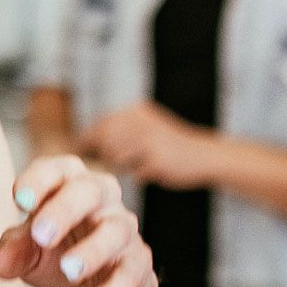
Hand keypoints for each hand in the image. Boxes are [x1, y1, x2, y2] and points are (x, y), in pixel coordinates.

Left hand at [0, 154, 156, 286]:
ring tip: (69, 270)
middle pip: (90, 190)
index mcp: (69, 183)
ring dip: (92, 250)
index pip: (58, 170)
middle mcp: (101, 199)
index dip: (39, 180)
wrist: (93, 286)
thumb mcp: (28, 250)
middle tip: (41, 235)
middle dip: (65, 210)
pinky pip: (130, 274)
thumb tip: (1, 262)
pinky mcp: (138, 264)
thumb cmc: (54, 252)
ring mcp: (124, 230)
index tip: (19, 200)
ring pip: (115, 231)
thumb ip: (13, 251)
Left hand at [79, 102, 216, 188]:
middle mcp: (142, 122)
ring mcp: (149, 140)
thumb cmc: (169, 146)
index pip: (102, 124)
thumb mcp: (146, 128)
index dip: (88, 139)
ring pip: (116, 156)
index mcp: (137, 112)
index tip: (81, 151)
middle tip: (99, 164)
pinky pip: (134, 172)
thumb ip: (121, 131)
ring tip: (133, 166)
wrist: (205, 155)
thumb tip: (84, 143)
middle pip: (105, 140)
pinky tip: (150, 171)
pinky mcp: (157, 159)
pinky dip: (138, 174)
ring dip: (119, 165)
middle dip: (100, 153)